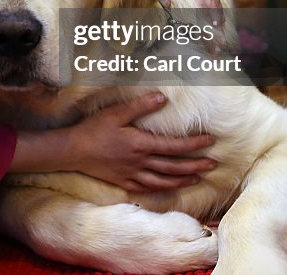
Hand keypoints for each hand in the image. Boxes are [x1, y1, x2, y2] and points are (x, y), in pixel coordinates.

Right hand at [67, 93, 216, 192]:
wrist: (73, 151)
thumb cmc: (93, 130)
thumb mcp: (115, 113)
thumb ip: (140, 106)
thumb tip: (162, 98)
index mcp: (141, 144)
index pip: (174, 146)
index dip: (194, 144)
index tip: (210, 141)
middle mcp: (140, 162)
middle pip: (174, 167)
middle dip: (196, 165)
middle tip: (213, 164)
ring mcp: (133, 175)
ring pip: (164, 181)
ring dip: (183, 180)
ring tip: (197, 178)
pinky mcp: (124, 182)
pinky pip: (148, 189)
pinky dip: (162, 189)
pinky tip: (169, 187)